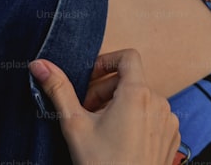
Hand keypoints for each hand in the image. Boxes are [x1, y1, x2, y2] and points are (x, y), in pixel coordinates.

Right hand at [29, 49, 181, 164]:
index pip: (128, 56)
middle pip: (131, 81)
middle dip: (106, 92)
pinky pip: (154, 118)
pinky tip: (120, 143)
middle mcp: (159, 102)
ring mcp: (168, 120)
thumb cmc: (101, 164)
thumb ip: (58, 89)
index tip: (90, 80)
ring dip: (120, 108)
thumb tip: (39, 64)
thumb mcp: (74, 125)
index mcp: (138, 93)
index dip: (106, 62)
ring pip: (142, 101)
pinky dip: (137, 123)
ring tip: (102, 132)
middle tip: (87, 113)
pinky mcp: (171, 137)